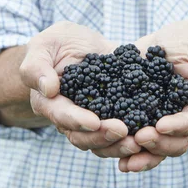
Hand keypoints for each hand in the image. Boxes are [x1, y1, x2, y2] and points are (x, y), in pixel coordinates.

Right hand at [19, 21, 135, 153]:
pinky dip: (134, 135)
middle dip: (103, 137)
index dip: (77, 121)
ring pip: (103, 142)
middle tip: (123, 131)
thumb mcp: (43, 45)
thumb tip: (48, 89)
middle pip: (84, 137)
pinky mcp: (114, 111)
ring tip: (139, 140)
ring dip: (120, 145)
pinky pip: (122, 130)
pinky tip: (149, 133)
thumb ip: (37, 66)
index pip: (63, 116)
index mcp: (51, 103)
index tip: (94, 122)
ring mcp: (93, 117)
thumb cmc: (55, 43)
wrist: (78, 42)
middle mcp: (71, 117)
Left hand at [117, 19, 187, 171]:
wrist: (169, 38)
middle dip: (158, 144)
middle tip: (140, 137)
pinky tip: (118, 160)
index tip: (162, 125)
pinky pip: (133, 137)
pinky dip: (125, 149)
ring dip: (141, 155)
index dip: (179, 127)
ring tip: (126, 157)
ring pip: (155, 147)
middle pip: (174, 143)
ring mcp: (159, 118)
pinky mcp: (138, 113)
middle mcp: (181, 119)